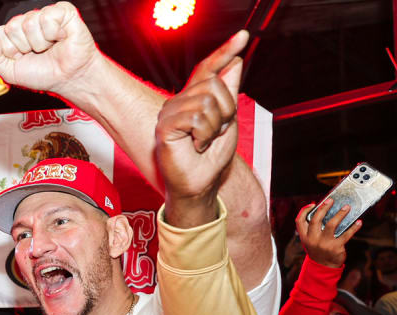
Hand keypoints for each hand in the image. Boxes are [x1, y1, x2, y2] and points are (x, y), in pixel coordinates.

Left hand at [0, 2, 101, 96]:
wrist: (68, 78)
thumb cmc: (43, 74)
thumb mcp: (10, 72)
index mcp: (15, 34)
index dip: (10, 50)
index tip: (23, 58)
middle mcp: (28, 22)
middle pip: (12, 26)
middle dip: (24, 46)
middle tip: (38, 53)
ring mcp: (45, 15)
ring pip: (29, 22)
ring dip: (39, 43)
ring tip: (50, 47)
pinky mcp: (63, 11)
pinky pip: (46, 17)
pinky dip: (53, 33)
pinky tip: (60, 38)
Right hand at [156, 31, 247, 224]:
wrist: (200, 184)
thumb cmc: (211, 158)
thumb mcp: (227, 121)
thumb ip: (228, 93)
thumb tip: (235, 62)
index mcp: (193, 99)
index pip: (207, 69)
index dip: (224, 52)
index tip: (243, 36)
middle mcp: (179, 101)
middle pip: (213, 85)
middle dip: (225, 110)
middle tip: (215, 133)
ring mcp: (170, 113)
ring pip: (206, 102)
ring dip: (214, 127)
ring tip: (204, 141)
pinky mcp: (165, 126)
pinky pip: (195, 117)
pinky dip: (203, 134)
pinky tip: (196, 146)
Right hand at [295, 198, 360, 266]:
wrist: (324, 266)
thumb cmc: (318, 249)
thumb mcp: (310, 240)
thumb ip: (312, 229)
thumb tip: (323, 210)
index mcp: (305, 237)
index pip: (300, 221)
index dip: (304, 210)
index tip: (313, 204)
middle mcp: (312, 239)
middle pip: (316, 220)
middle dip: (323, 208)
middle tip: (331, 200)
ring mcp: (324, 243)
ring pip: (331, 224)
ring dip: (340, 214)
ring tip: (347, 207)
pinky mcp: (336, 247)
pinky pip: (346, 234)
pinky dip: (354, 228)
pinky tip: (359, 222)